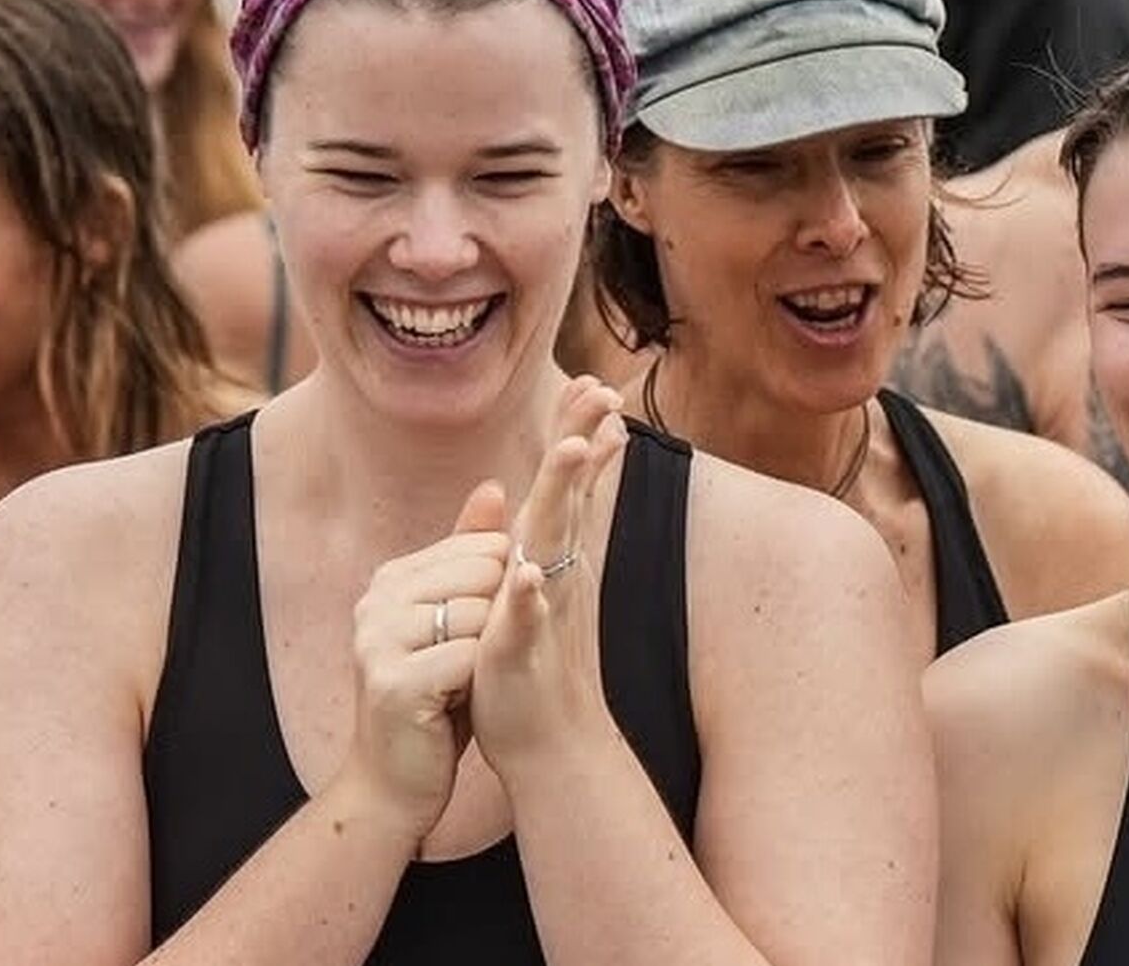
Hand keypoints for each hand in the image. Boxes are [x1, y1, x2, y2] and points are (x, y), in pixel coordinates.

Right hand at [341, 482, 510, 839]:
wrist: (394, 783)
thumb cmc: (435, 699)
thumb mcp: (455, 618)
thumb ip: (470, 552)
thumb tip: (495, 487)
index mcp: (393, 578)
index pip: (484, 547)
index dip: (502, 593)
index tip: (478, 633)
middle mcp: (377, 600)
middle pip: (486, 574)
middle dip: (495, 624)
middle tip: (465, 665)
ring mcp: (378, 639)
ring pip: (481, 615)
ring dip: (486, 658)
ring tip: (457, 685)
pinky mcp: (391, 682)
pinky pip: (470, 659)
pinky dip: (477, 685)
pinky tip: (452, 705)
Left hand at [470, 376, 628, 774]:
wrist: (552, 746)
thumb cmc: (543, 664)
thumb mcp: (547, 586)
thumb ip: (557, 537)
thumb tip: (572, 496)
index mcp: (558, 558)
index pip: (572, 484)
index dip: (582, 432)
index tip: (599, 381)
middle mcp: (558, 575)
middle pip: (572, 494)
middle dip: (585, 439)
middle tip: (606, 389)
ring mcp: (545, 610)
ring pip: (554, 543)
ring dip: (566, 496)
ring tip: (575, 449)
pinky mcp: (522, 653)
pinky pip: (524, 619)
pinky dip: (527, 596)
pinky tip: (526, 574)